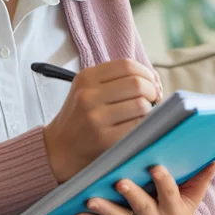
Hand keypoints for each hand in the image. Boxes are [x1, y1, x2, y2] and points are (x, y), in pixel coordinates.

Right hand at [43, 58, 161, 183]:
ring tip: (144, 114)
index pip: (127, 65)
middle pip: (137, 83)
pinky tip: (139, 127)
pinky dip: (145, 124)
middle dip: (152, 91)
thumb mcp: (88, 90)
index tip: (151, 83)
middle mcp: (88, 95)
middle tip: (152, 100)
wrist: (60, 149)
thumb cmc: (80, 118)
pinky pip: (138, 125)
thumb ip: (115, 80)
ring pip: (141, 104)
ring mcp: (96, 118)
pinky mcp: (105, 139)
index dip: (146, 73)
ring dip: (150, 109)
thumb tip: (154, 79)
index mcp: (86, 78)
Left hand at [74, 162, 214, 214]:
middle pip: (142, 206)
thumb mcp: (192, 204)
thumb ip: (199, 181)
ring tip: (91, 200)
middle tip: (120, 182)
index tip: (155, 167)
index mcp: (173, 210)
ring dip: (105, 210)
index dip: (163, 181)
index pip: (170, 193)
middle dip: (131, 194)